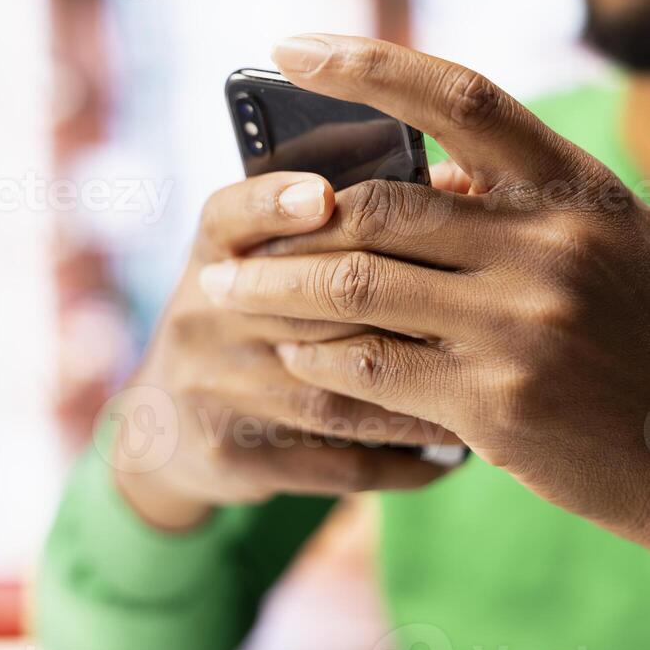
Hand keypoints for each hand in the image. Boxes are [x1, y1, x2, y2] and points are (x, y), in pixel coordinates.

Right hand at [113, 169, 448, 530]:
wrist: (167, 425)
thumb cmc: (246, 322)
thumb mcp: (254, 264)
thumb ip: (326, 231)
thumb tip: (441, 185)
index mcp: (211, 256)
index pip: (230, 216)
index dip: (274, 205)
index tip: (323, 197)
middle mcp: (200, 319)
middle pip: (303, 307)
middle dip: (392, 308)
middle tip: (472, 308)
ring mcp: (210, 393)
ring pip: (331, 393)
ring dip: (415, 394)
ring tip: (483, 388)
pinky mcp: (231, 457)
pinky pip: (335, 464)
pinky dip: (401, 462)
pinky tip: (450, 455)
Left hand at [199, 32, 649, 546]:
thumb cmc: (629, 328)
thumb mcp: (594, 238)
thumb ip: (509, 198)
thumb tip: (412, 168)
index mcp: (573, 185)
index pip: (460, 96)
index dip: (369, 63)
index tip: (290, 46)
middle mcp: (549, 243)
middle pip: (378, 205)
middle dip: (284, 220)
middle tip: (226, 238)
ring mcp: (523, 322)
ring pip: (355, 284)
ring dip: (275, 288)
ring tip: (228, 291)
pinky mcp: (497, 401)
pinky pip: (371, 364)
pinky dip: (316, 356)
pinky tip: (291, 354)